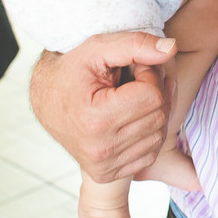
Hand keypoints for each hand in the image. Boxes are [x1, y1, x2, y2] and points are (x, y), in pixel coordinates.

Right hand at [29, 32, 177, 182]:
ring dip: (156, 110)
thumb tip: (172, 48)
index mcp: (95, 119)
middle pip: (159, 115)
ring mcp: (104, 165)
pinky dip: (150, 131)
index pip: (152, 95)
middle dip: (156, 91)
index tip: (136, 67)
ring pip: (159, 134)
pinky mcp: (108, 173)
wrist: (46, 101)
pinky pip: (151, 151)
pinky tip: (134, 115)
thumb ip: (136, 44)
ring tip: (135, 95)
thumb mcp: (98, 48)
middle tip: (138, 78)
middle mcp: (100, 148)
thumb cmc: (73, 70)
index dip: (150, 74)